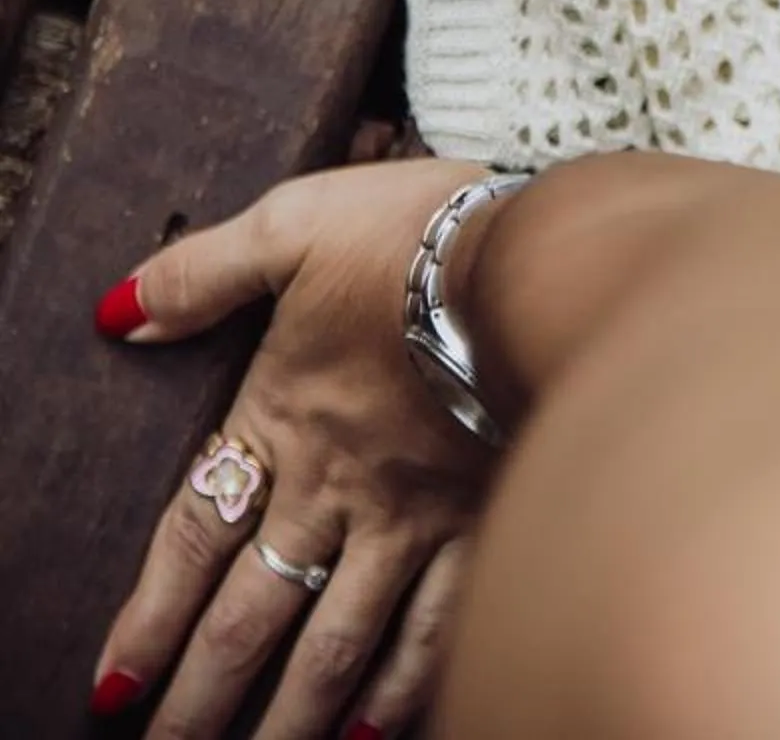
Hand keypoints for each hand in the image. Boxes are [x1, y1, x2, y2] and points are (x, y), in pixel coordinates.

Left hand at [93, 159, 502, 738]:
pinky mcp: (480, 521)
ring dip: (288, 714)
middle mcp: (337, 487)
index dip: (149, 615)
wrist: (533, 263)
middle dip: (204, 694)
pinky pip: (431, 630)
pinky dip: (398, 689)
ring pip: (334, 642)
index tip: (114, 688)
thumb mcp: (293, 222)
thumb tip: (117, 313)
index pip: (195, 536)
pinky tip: (372, 731)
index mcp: (284, 417)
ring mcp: (411, 517)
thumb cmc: (413, 234)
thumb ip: (203, 272)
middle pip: (253, 612)